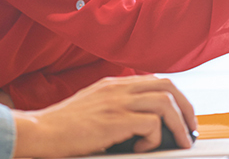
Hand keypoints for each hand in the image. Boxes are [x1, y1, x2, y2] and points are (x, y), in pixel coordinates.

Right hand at [11, 75, 196, 157]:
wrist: (39, 130)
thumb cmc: (61, 126)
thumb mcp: (91, 108)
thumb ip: (113, 108)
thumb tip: (139, 124)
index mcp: (112, 84)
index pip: (155, 80)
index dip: (175, 97)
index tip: (181, 116)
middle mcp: (117, 87)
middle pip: (167, 85)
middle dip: (186, 107)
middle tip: (189, 128)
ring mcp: (116, 101)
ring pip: (165, 101)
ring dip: (179, 124)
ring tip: (180, 141)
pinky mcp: (115, 120)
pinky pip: (151, 123)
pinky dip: (155, 137)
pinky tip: (143, 148)